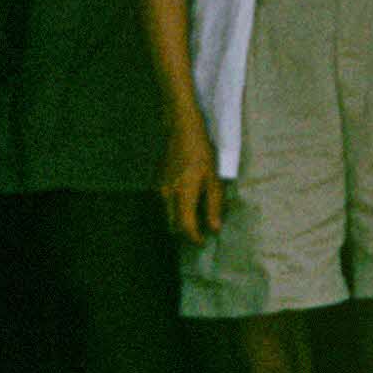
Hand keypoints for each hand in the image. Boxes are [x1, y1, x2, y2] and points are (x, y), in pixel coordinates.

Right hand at [158, 103, 222, 246]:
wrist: (181, 130)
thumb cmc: (201, 152)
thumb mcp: (213, 178)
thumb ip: (213, 204)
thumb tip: (214, 228)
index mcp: (183, 193)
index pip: (185, 225)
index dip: (194, 237)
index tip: (204, 242)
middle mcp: (167, 194)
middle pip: (173, 224)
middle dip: (186, 232)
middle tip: (201, 234)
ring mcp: (160, 189)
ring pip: (168, 215)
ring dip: (180, 222)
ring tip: (196, 220)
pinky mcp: (158, 183)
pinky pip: (165, 205)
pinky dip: (175, 210)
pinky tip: (187, 206)